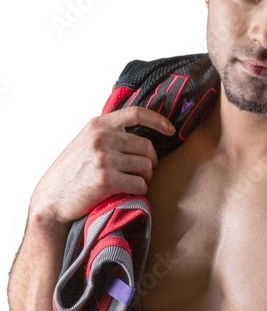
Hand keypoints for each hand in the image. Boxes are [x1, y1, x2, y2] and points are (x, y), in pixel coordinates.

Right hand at [30, 106, 175, 223]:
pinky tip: (131, 193)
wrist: (52, 197)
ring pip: (146, 167)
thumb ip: (107, 133)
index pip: (137, 113)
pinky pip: (139, 184)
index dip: (158, 120)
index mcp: (98, 125)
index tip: (170, 130)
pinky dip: (140, 191)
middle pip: (147, 146)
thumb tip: (138, 131)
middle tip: (144, 172)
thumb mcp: (85, 141)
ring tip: (136, 183)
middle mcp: (102, 138)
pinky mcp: (106, 180)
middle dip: (151, 162)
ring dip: (146, 178)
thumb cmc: (72, 172)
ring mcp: (104, 158)